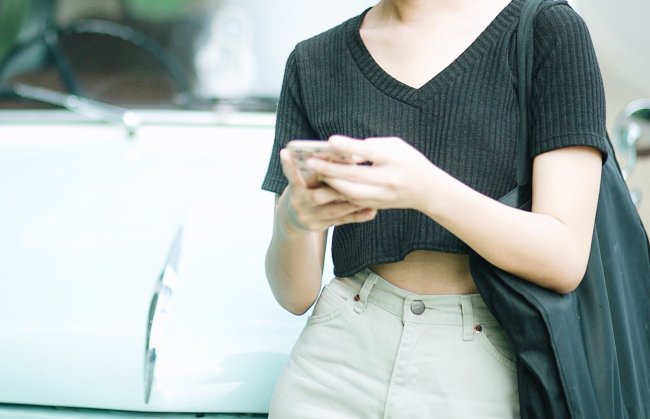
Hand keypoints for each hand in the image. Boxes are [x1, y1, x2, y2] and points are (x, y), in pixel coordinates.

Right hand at [278, 148, 376, 231]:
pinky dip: (357, 216)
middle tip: (355, 180)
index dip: (304, 167)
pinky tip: (371, 212)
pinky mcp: (318, 226)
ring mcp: (308, 217)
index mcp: (294, 188)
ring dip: (352, 203)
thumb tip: (340, 156)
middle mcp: (298, 203)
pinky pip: (341, 222)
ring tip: (371, 196)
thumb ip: (316, 171)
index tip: (323, 157)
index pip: (296, 175)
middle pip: (317, 196)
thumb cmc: (302, 190)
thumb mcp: (302, 180)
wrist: (291, 218)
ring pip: (333, 211)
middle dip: (336, 189)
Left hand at [305, 136, 444, 210]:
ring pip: (351, 192)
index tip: (330, 141)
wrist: (427, 190)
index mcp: (394, 159)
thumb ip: (371, 146)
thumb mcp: (396, 146)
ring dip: (331, 183)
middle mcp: (389, 179)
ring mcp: (383, 195)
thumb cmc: (409, 161)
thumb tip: (346, 150)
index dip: (348, 146)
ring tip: (316, 173)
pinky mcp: (377, 205)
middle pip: (355, 175)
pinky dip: (339, 192)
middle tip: (311, 162)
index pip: (369, 152)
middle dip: (330, 169)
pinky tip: (328, 184)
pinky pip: (354, 201)